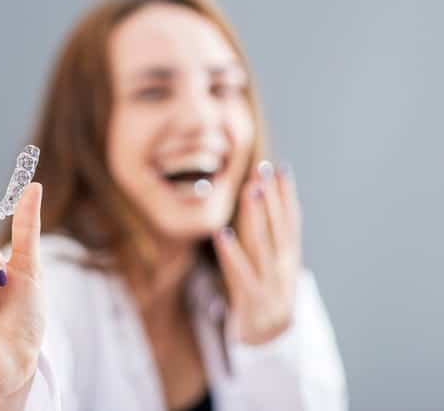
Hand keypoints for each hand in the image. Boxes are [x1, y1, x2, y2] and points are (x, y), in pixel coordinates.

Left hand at [213, 161, 301, 345]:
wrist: (270, 345)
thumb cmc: (264, 295)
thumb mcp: (270, 266)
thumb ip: (266, 237)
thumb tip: (259, 201)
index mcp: (289, 258)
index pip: (291, 221)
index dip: (287, 194)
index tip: (281, 167)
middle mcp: (283, 268)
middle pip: (278, 227)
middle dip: (271, 197)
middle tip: (263, 169)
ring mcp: (269, 285)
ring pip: (262, 245)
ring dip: (257, 216)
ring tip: (250, 190)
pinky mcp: (251, 300)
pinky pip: (240, 273)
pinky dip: (231, 252)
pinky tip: (221, 232)